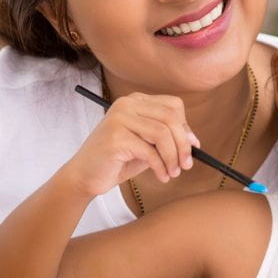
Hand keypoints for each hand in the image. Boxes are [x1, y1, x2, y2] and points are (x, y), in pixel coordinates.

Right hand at [64, 93, 199, 197]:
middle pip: (170, 118)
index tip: (193, 147)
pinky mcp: (115, 137)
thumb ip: (167, 137)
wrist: (84, 176)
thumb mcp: (148, 144)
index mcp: (136, 101)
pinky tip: (162, 177)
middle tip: (187, 165)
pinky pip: (149, 151)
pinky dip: (160, 167)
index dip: (186, 127)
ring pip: (162, 134)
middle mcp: (127, 104)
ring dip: (173, 157)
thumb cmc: (118, 160)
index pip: (173, 106)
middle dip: (183, 144)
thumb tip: (193, 141)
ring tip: (173, 173)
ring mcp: (119, 118)